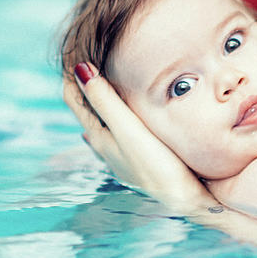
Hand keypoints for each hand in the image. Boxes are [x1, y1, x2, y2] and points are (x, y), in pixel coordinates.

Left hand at [63, 63, 216, 214]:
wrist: (184, 204)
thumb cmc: (157, 167)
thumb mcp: (128, 130)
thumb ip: (105, 101)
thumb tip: (80, 69)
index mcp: (101, 137)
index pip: (76, 100)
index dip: (72, 78)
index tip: (72, 53)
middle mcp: (107, 148)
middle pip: (88, 112)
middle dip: (86, 89)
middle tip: (88, 65)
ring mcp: (123, 157)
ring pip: (104, 127)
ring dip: (100, 108)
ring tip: (102, 91)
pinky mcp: (141, 163)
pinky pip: (120, 137)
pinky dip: (116, 124)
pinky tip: (120, 130)